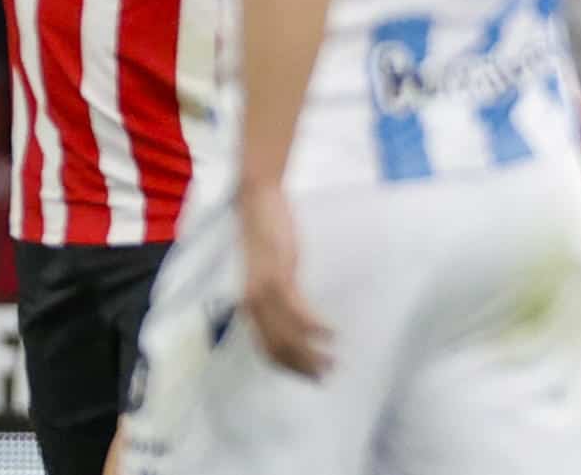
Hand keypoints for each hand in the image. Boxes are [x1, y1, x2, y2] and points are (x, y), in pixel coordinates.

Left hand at [238, 181, 333, 378]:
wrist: (257, 203)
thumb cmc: (265, 233)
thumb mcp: (268, 269)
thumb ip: (275, 292)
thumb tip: (292, 313)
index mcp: (249, 305)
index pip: (267, 348)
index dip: (287, 366)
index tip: (308, 377)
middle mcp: (253, 304)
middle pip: (276, 347)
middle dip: (301, 366)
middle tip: (324, 377)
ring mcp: (265, 291)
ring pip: (286, 335)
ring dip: (310, 352)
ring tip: (331, 361)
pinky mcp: (279, 276)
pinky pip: (298, 310)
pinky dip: (314, 326)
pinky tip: (331, 333)